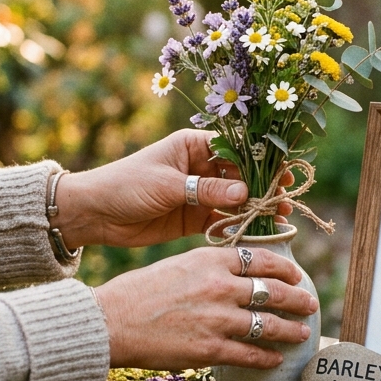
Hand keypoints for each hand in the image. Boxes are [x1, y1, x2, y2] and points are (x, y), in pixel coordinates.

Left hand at [55, 129, 283, 248]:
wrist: (94, 214)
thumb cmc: (126, 184)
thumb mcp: (168, 185)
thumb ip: (206, 190)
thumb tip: (245, 193)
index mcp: (193, 145)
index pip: (235, 149)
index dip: (261, 161)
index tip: (281, 174)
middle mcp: (199, 167)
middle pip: (240, 176)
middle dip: (263, 188)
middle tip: (285, 201)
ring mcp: (197, 194)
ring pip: (234, 201)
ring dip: (254, 210)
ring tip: (278, 220)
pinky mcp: (192, 218)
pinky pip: (221, 222)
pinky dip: (237, 228)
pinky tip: (256, 234)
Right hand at [95, 247, 317, 369]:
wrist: (112, 322)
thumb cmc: (137, 293)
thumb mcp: (177, 265)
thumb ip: (208, 269)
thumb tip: (234, 277)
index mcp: (210, 260)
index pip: (261, 259)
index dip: (284, 268)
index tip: (295, 275)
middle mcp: (220, 286)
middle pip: (272, 291)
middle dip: (297, 298)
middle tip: (309, 303)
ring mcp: (218, 319)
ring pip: (268, 324)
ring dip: (289, 329)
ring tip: (301, 332)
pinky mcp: (211, 350)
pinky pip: (250, 355)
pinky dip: (267, 357)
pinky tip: (275, 358)